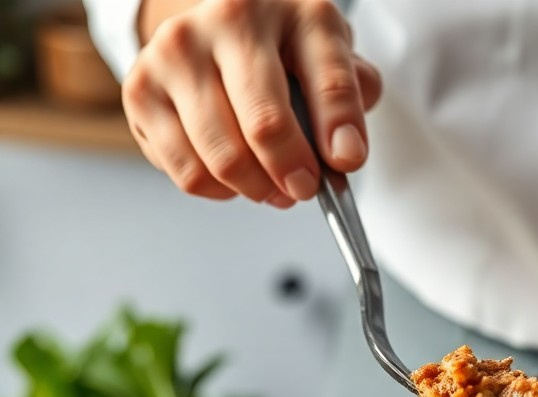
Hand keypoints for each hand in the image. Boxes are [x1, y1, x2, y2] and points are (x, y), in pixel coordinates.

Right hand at [124, 0, 381, 206]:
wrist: (218, 29)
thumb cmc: (283, 53)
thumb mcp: (329, 59)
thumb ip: (350, 100)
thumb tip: (345, 153)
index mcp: (290, 9)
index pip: (329, 79)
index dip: (341, 131)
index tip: (347, 161)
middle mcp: (226, 20)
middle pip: (266, 125)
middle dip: (293, 173)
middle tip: (303, 187)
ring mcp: (176, 52)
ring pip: (224, 159)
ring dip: (257, 189)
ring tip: (272, 185)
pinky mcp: (142, 90)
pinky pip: (189, 173)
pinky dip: (220, 191)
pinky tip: (232, 175)